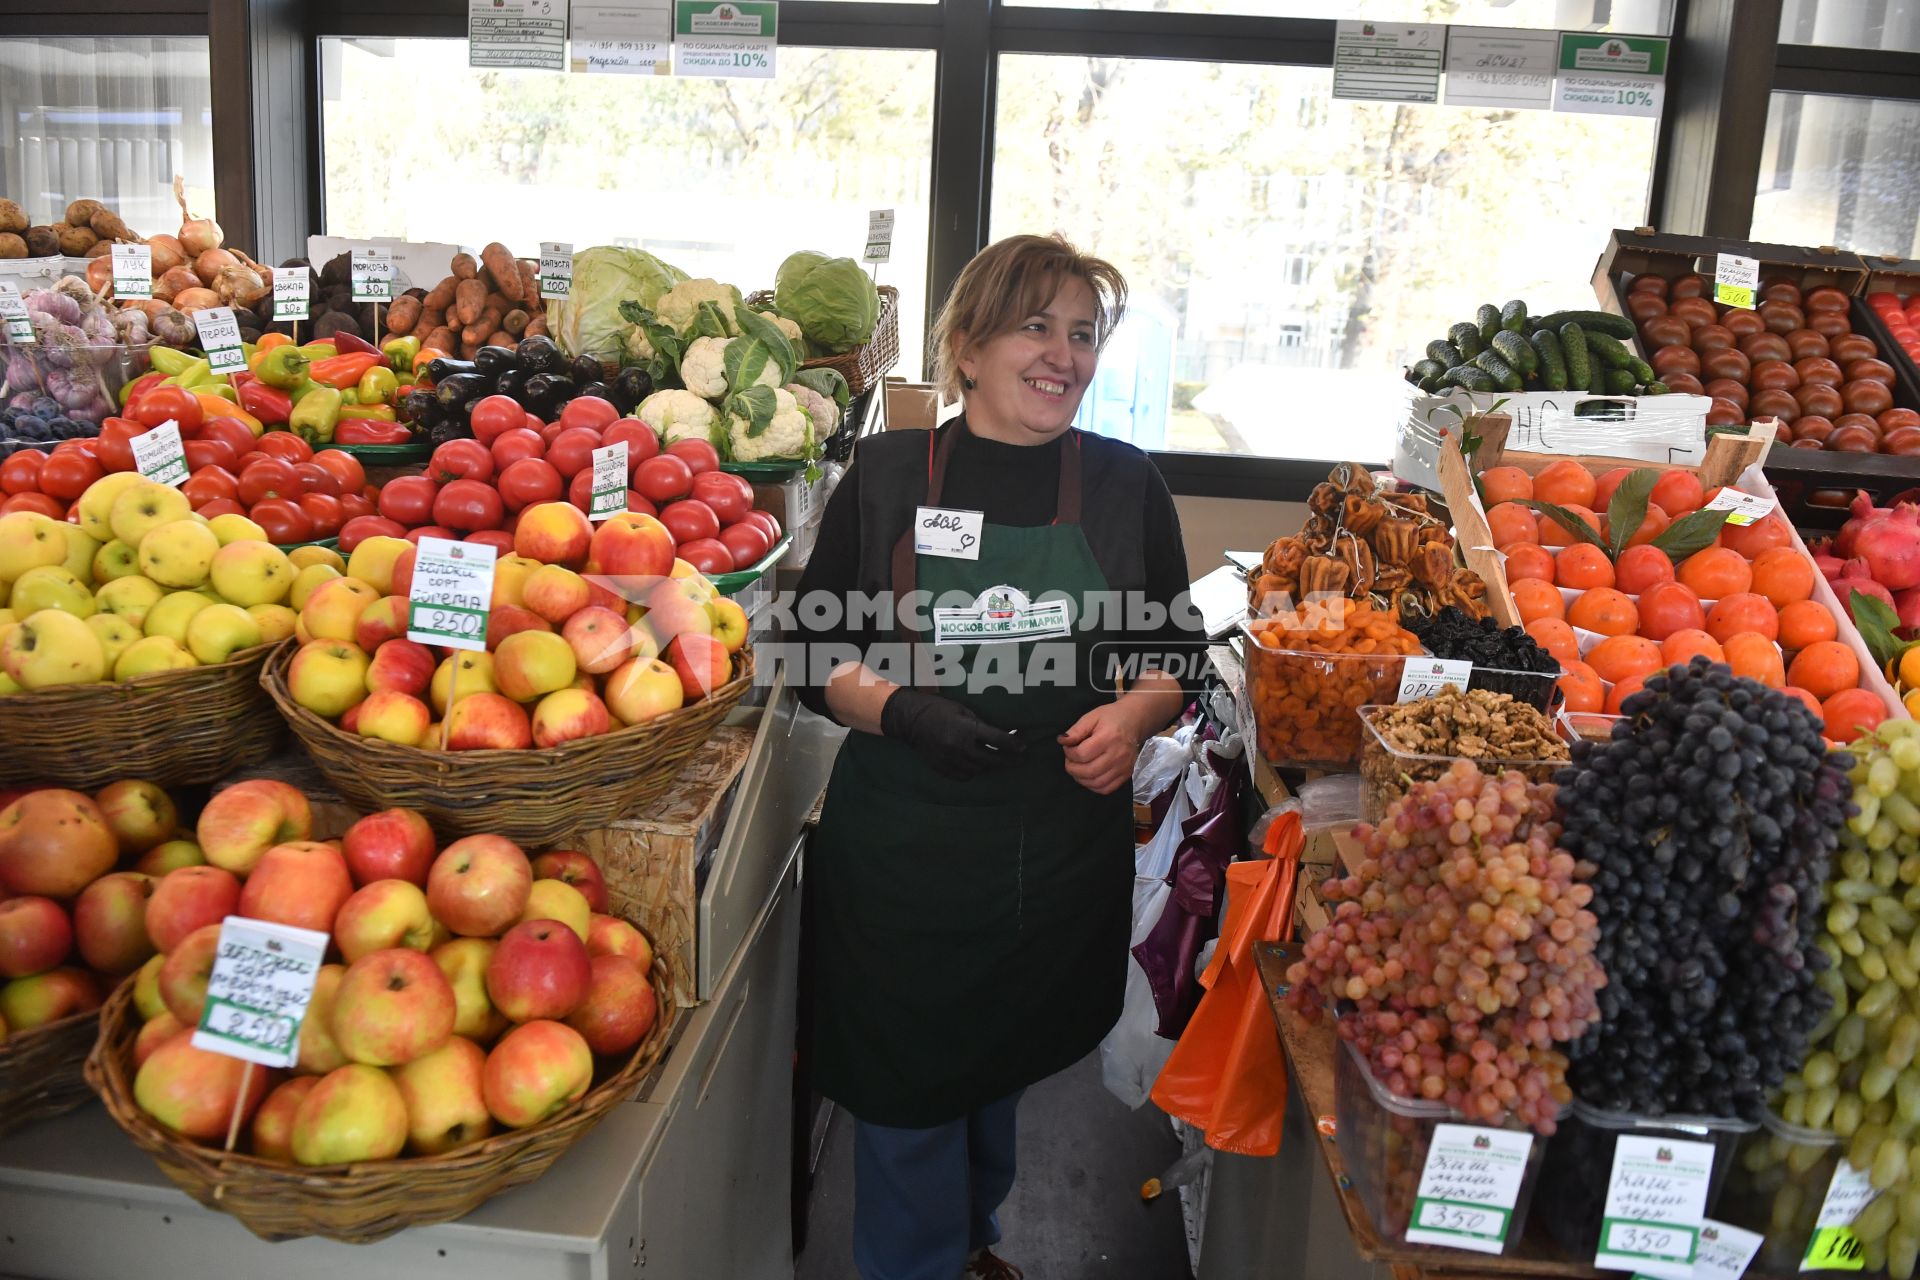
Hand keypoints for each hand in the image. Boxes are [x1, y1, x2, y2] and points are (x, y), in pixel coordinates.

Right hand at [880, 688, 1023, 780]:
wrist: (910, 720)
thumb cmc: (939, 709)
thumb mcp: (963, 710)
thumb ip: (981, 725)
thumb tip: (1002, 735)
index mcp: (966, 729)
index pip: (998, 740)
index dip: (1013, 744)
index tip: (1023, 747)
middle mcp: (959, 747)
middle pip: (992, 760)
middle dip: (1008, 760)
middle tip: (1018, 760)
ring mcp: (950, 760)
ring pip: (978, 770)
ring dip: (989, 765)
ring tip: (995, 760)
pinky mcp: (942, 768)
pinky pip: (964, 776)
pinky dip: (972, 772)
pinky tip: (976, 765)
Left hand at [1058, 702, 1142, 795]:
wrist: (1133, 721)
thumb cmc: (1110, 717)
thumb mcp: (1091, 717)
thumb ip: (1076, 730)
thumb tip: (1062, 741)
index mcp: (1109, 737)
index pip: (1082, 754)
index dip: (1069, 753)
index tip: (1068, 748)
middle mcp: (1118, 754)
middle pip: (1089, 771)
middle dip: (1072, 768)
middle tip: (1070, 761)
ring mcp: (1124, 767)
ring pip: (1096, 783)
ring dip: (1081, 779)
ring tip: (1077, 768)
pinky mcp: (1126, 774)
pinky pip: (1107, 789)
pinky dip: (1094, 786)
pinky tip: (1088, 777)